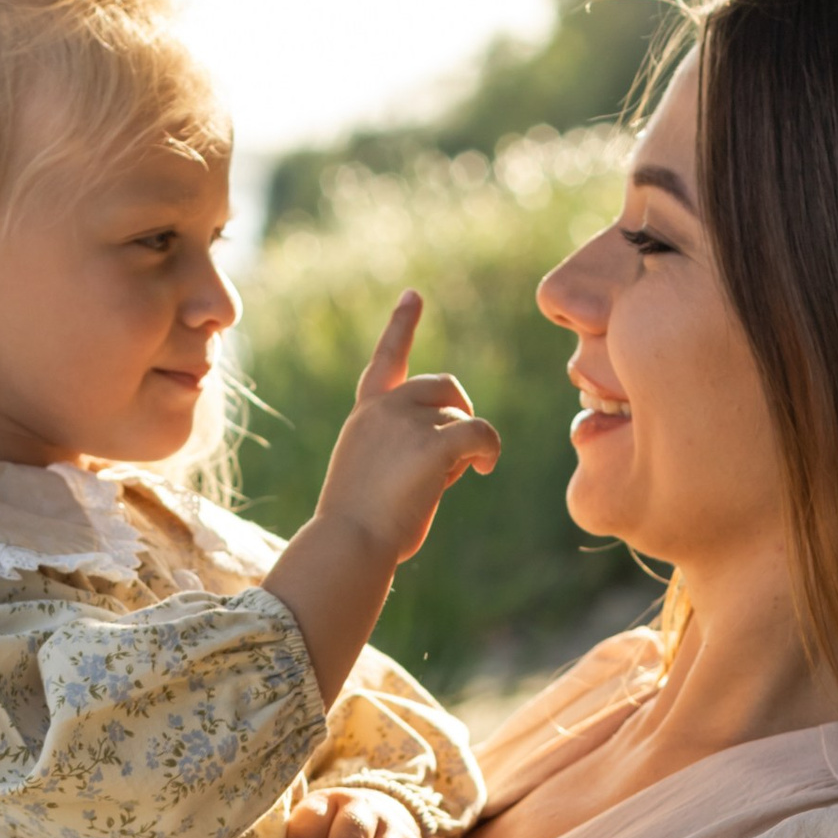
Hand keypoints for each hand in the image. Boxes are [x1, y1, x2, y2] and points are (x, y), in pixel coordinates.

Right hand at [313, 293, 499, 569]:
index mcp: (366, 413)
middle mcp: (385, 408)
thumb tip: (450, 451)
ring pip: (462, 418)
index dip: (401, 326)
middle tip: (462, 454)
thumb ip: (399, 448)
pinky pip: (480, 433)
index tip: (413, 295)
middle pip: (444, 387)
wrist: (349, 542)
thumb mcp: (370, 472)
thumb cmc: (360, 524)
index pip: (387, 360)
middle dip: (460, 413)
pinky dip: (488, 450)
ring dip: (465, 449)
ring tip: (441, 483)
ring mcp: (407, 422)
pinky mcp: (433, 444)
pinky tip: (484, 470)